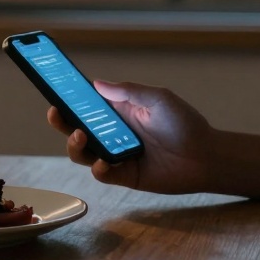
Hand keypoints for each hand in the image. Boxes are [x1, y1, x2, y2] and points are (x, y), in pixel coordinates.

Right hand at [46, 80, 213, 194]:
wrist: (206, 157)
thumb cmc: (185, 124)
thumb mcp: (158, 99)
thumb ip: (128, 92)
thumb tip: (96, 84)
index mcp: (119, 112)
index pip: (87, 105)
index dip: (69, 100)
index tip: (54, 91)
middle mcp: (114, 134)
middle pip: (78, 129)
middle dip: (62, 122)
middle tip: (55, 114)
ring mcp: (118, 156)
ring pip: (84, 153)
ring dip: (75, 146)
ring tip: (81, 137)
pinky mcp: (126, 176)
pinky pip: (103, 174)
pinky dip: (98, 169)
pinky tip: (102, 164)